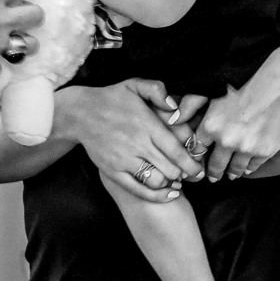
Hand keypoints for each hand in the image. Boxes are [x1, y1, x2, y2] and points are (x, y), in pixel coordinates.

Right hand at [58, 79, 205, 201]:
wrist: (80, 113)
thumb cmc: (111, 98)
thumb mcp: (134, 85)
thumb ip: (157, 90)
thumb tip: (176, 106)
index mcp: (146, 125)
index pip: (176, 150)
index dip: (192, 164)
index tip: (199, 169)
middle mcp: (137, 144)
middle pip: (170, 169)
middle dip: (184, 174)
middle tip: (190, 174)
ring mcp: (124, 159)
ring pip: (156, 181)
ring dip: (170, 183)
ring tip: (177, 181)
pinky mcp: (112, 171)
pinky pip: (138, 189)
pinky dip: (156, 195)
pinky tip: (168, 194)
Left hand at [191, 83, 279, 180]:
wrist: (276, 86)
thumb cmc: (242, 83)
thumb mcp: (211, 91)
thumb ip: (189, 105)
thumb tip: (174, 119)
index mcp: (210, 126)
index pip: (197, 150)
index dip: (196, 156)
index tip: (196, 162)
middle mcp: (227, 141)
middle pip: (215, 164)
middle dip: (212, 173)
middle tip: (212, 177)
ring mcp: (247, 148)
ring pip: (235, 168)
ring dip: (231, 172)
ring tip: (230, 174)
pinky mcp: (265, 151)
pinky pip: (254, 166)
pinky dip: (249, 167)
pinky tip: (247, 168)